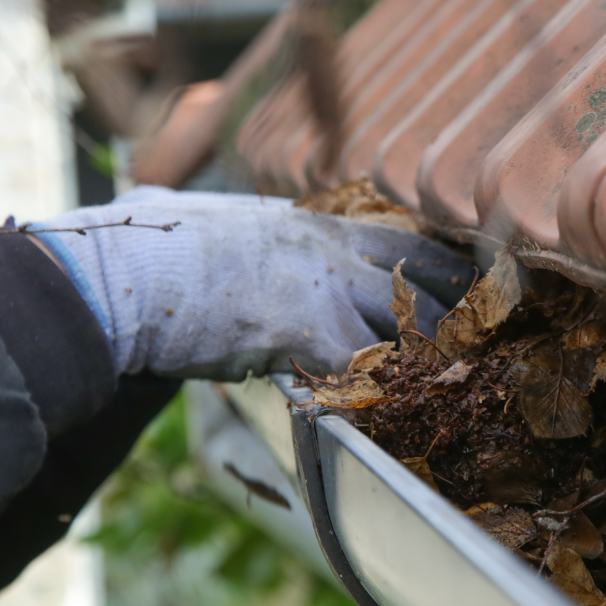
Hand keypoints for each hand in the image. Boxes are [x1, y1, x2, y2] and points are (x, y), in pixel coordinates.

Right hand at [34, 187, 472, 379]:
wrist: (120, 271)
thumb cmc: (143, 241)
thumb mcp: (192, 210)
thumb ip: (211, 217)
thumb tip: (158, 191)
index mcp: (308, 223)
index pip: (397, 238)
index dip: (437, 263)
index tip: (466, 280)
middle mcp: (329, 248)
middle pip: (420, 276)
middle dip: (455, 307)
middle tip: (485, 334)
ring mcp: (325, 286)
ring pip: (405, 324)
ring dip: (428, 357)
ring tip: (456, 384)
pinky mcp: (308, 331)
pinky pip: (365, 370)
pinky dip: (379, 394)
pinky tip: (393, 414)